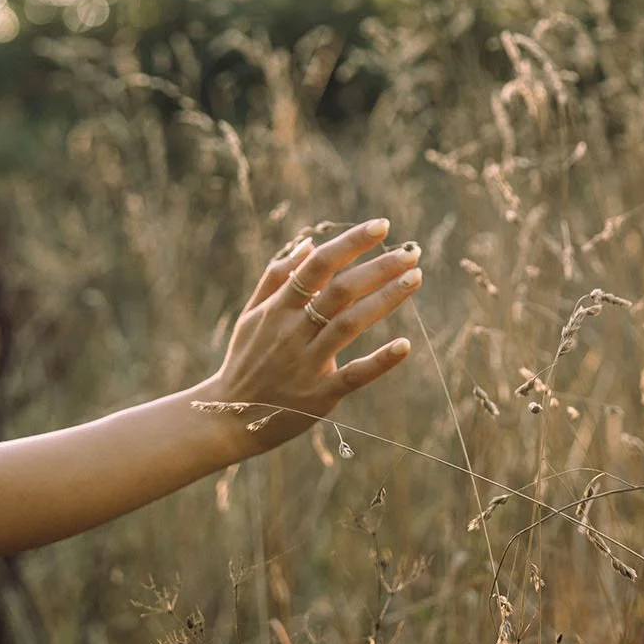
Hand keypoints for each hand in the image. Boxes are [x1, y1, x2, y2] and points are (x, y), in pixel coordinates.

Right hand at [202, 218, 422, 457]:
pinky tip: (405, 345)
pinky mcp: (319, 395)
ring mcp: (306, 363)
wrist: (229, 418)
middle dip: (378, 267)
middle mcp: (292, 331)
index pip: (318, 265)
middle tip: (412, 251)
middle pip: (340, 291)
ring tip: (414, 279)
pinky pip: (353, 375)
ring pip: (350, 324)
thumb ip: (276, 277)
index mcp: (277, 308)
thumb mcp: (252, 315)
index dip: (350, 243)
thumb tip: (309, 244)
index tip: (381, 225)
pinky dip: (380, 361)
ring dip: (385, 300)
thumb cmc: (246, 360)